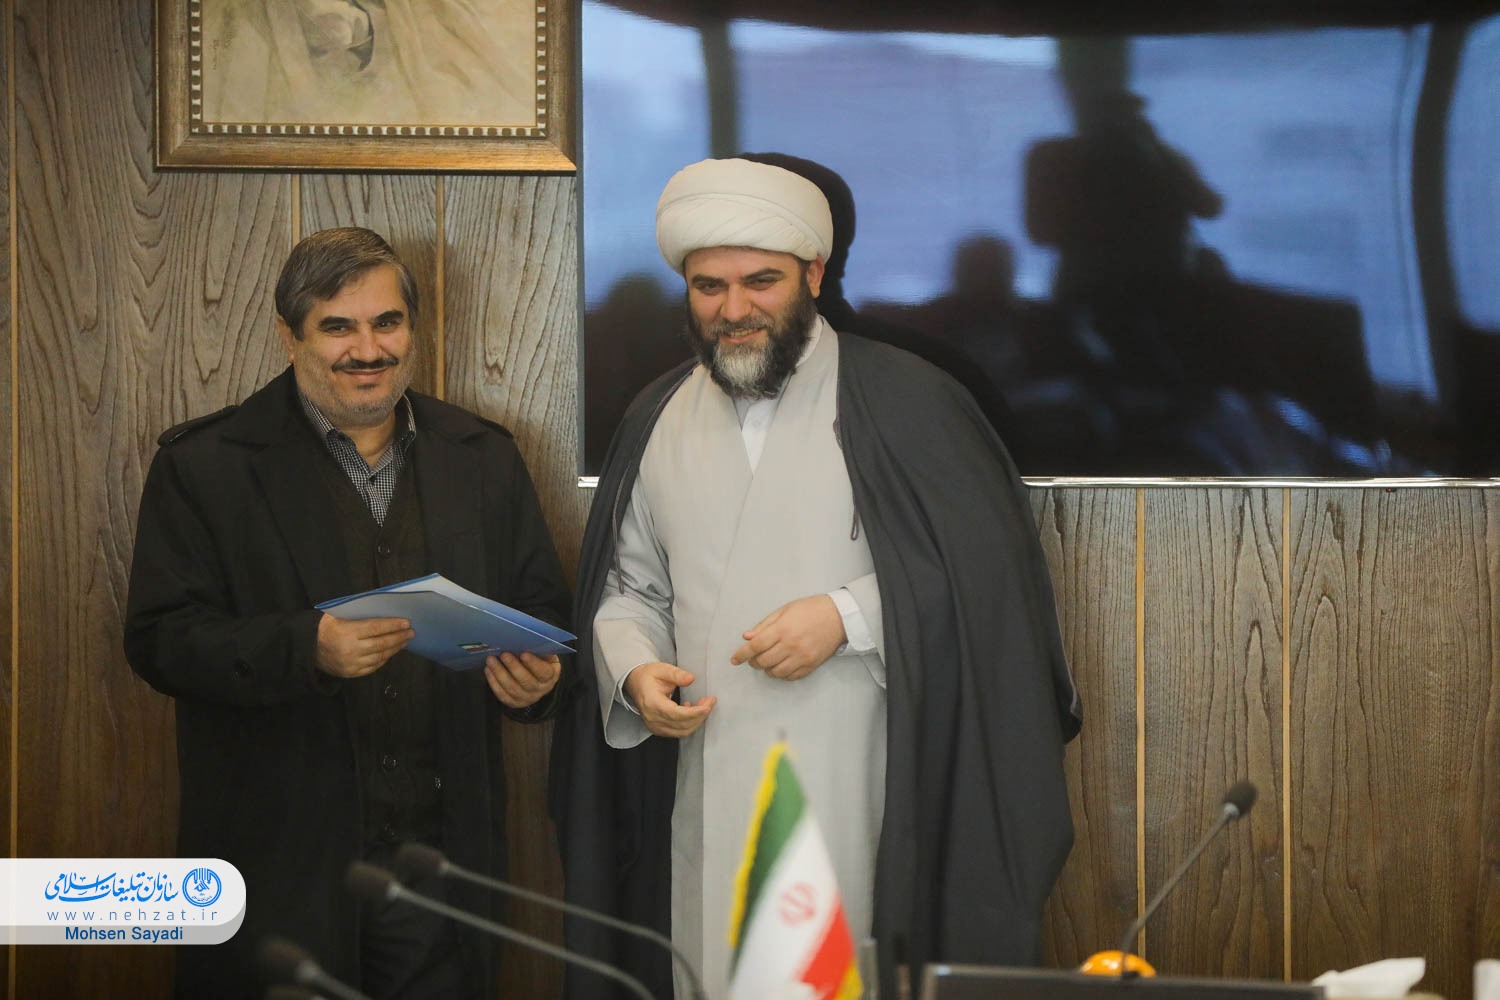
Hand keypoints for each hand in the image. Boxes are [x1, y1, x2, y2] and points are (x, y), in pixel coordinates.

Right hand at [315, 614, 412, 677]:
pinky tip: (390, 653)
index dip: (393, 625)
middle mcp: (351, 650)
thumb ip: (358, 615)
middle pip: (382, 643)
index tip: (406, 622)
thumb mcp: (336, 615)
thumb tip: (382, 612)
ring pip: (380, 656)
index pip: (376, 628)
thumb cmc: (324, 627)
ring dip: (395, 649)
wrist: (306, 648)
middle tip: (411, 632)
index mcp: (348, 632)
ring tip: (404, 642)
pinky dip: (384, 659)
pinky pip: (372, 667)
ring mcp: (351, 664)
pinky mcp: (350, 673)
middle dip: (399, 637)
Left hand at [483, 652, 561, 708]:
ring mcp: (527, 698)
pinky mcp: (514, 702)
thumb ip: (538, 649)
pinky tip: (488, 670)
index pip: (543, 672)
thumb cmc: (539, 661)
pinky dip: (493, 682)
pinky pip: (502, 694)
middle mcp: (540, 689)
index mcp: (550, 676)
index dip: (533, 664)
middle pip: (526, 681)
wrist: (537, 679)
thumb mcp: (545, 654)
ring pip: (512, 688)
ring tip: (491, 660)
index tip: (523, 654)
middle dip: (513, 667)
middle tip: (504, 654)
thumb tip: (526, 640)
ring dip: (499, 673)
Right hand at [623, 662, 715, 738]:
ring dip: (697, 721)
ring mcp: (654, 726)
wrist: (636, 684)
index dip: (694, 713)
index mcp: (652, 702)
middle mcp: (652, 718)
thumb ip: (676, 674)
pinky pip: (678, 732)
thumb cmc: (648, 676)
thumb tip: (690, 679)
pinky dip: (689, 724)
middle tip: (710, 702)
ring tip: (704, 706)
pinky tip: (692, 711)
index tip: (707, 706)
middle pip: (681, 725)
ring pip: (682, 731)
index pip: (675, 714)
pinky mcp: (658, 729)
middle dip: (700, 715)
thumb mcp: (661, 669)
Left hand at [730, 595, 845, 680]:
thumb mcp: (784, 610)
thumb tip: (746, 637)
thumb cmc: (810, 610)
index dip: (741, 654)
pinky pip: (790, 677)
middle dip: (753, 661)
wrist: (838, 617)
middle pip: (763, 661)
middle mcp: (791, 646)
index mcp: (782, 629)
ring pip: (775, 672)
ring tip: (767, 661)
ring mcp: (802, 657)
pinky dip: (781, 674)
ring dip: (767, 669)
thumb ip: (764, 625)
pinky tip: (780, 666)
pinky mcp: (811, 666)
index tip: (734, 659)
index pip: (755, 646)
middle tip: (753, 657)